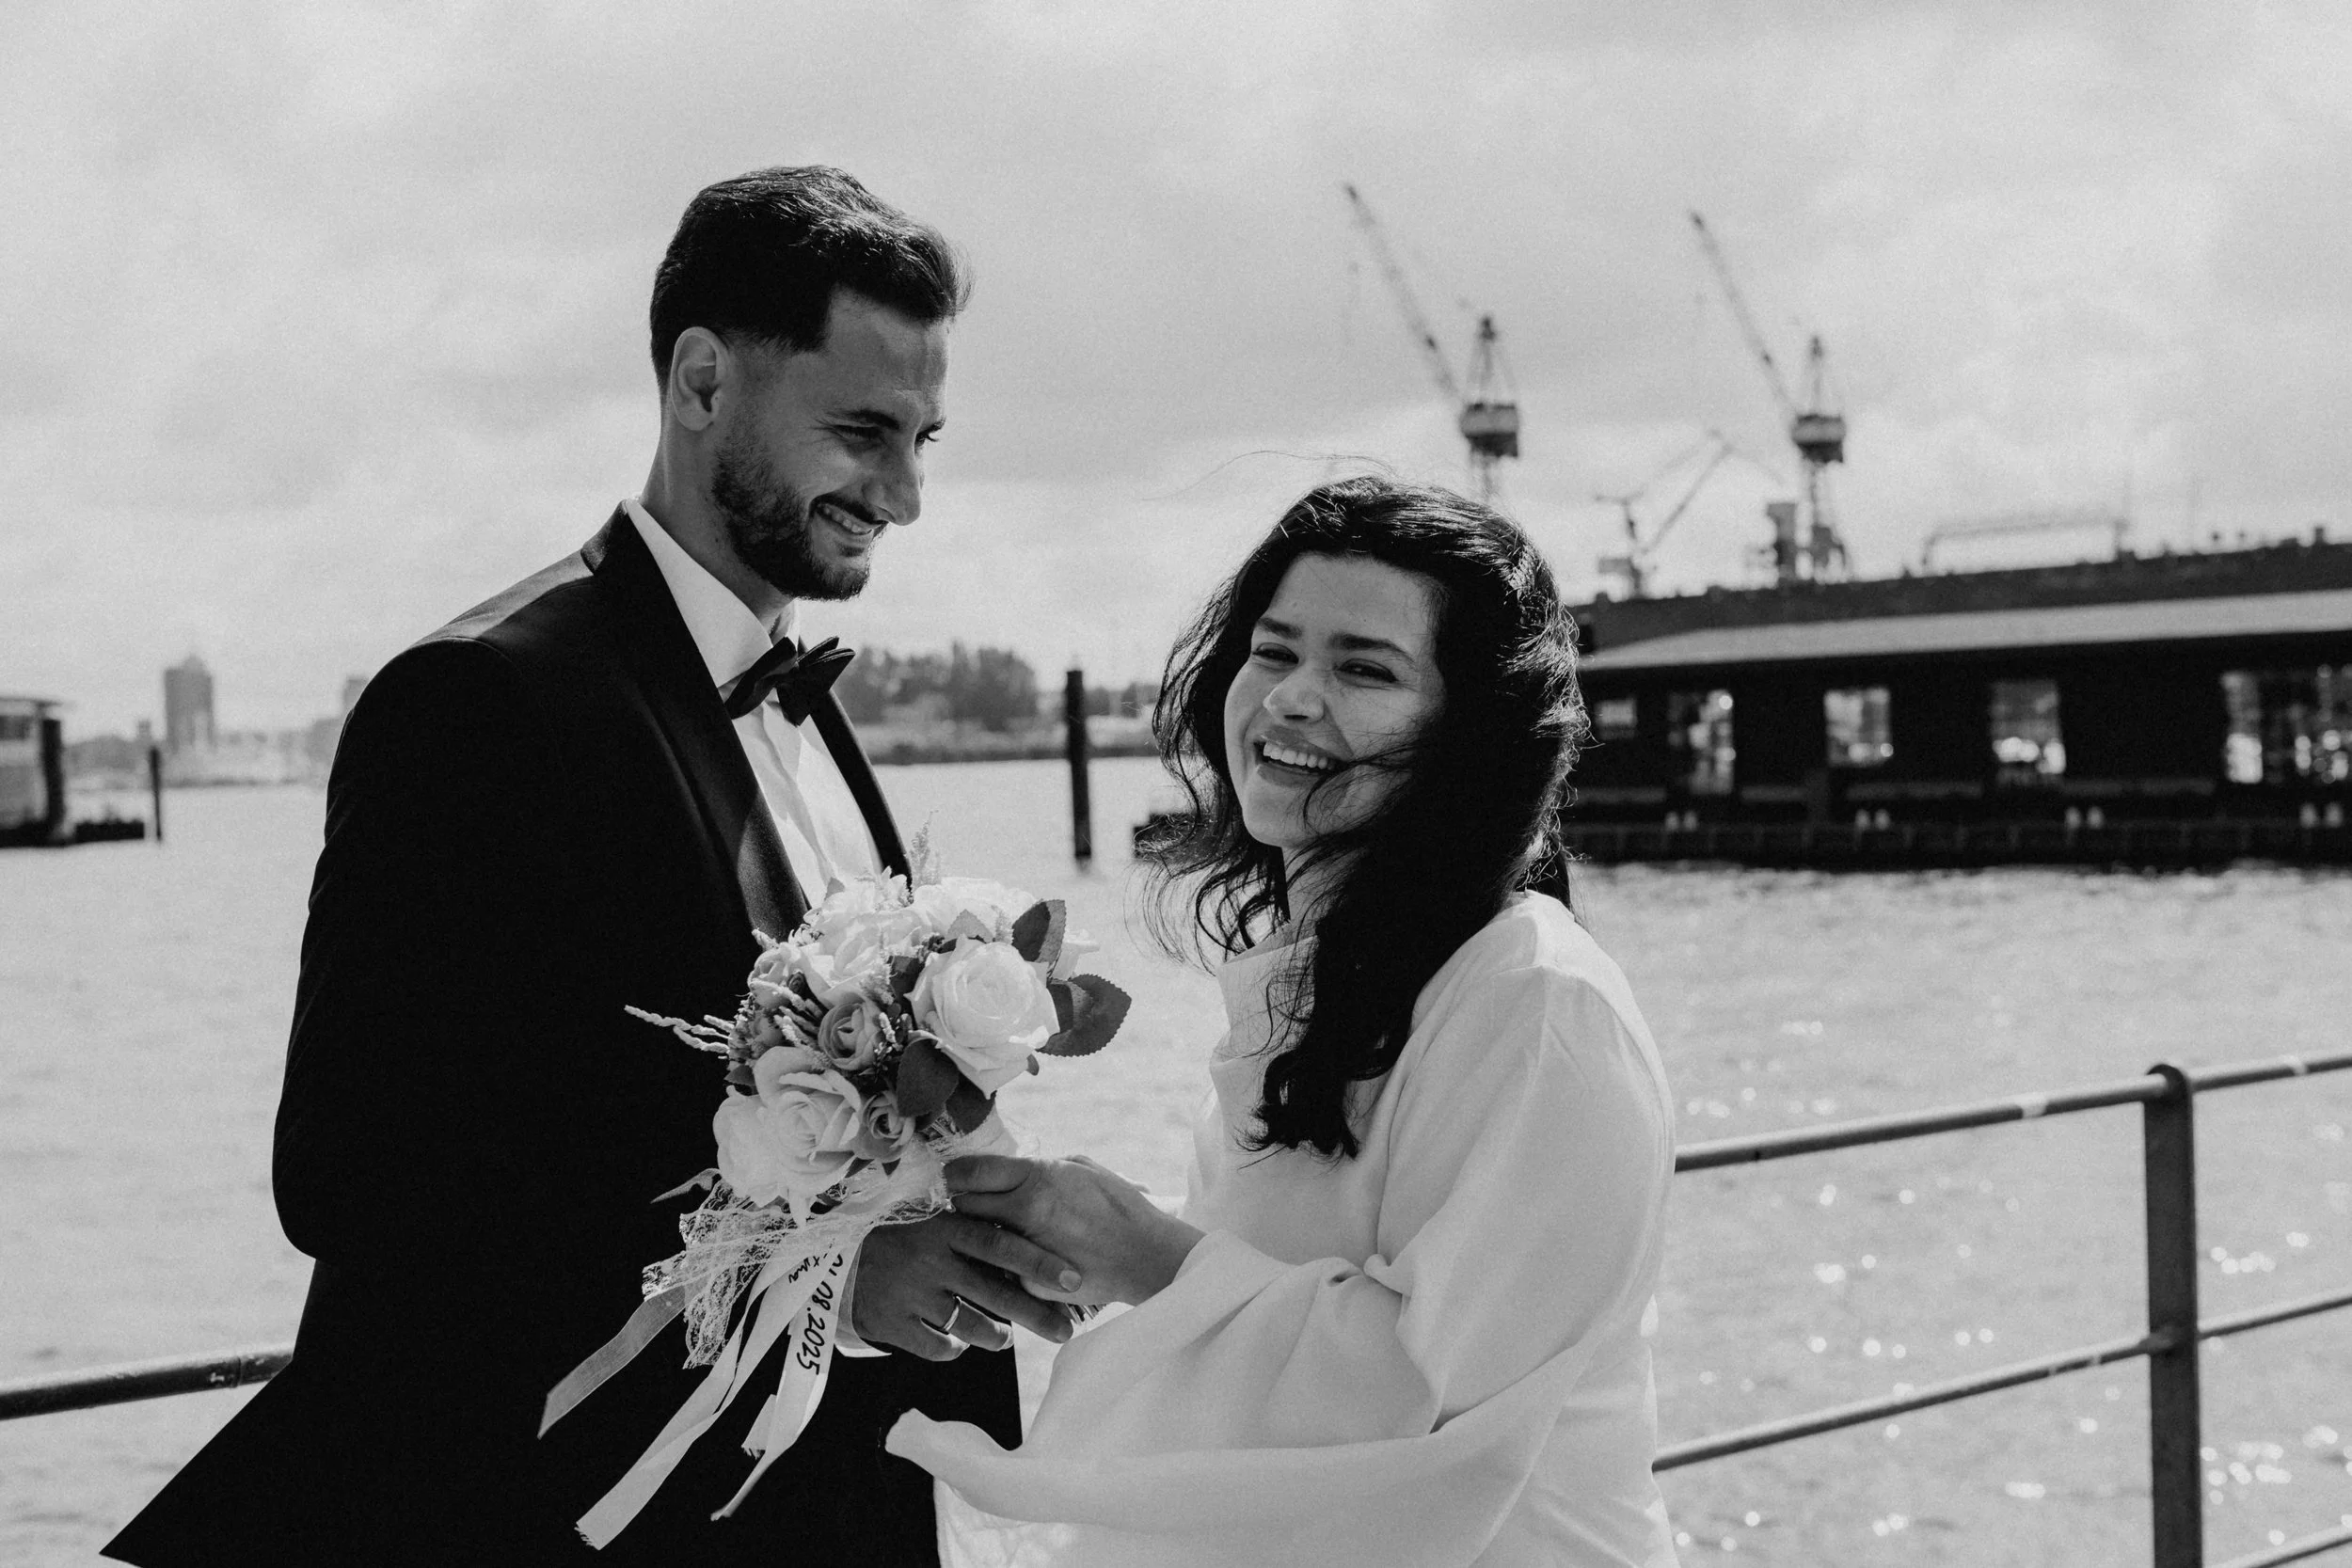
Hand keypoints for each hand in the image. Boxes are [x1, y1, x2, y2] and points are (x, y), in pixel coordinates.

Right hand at [850, 1212, 1085, 1360]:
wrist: (834, 1260)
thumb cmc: (901, 1238)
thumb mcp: (934, 1223)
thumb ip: (975, 1234)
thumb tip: (1033, 1253)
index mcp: (945, 1227)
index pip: (1002, 1244)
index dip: (1039, 1262)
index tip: (1074, 1280)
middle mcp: (931, 1260)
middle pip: (996, 1293)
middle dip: (1037, 1315)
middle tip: (1065, 1332)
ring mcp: (910, 1294)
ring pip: (973, 1327)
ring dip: (996, 1335)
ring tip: (1004, 1336)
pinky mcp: (892, 1324)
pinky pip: (940, 1348)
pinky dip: (953, 1348)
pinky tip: (954, 1341)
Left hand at [947, 1154, 1204, 1307]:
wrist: (1145, 1255)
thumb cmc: (1118, 1207)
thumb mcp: (1081, 1168)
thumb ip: (1040, 1167)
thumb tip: (1009, 1168)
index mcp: (1037, 1177)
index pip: (971, 1172)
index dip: (956, 1174)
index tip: (953, 1177)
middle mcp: (1025, 1210)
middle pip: (964, 1206)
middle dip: (964, 1204)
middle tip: (969, 1205)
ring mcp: (1025, 1249)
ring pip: (977, 1239)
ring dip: (978, 1234)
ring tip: (991, 1233)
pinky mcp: (1028, 1281)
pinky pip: (1000, 1269)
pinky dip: (1001, 1264)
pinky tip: (1015, 1262)